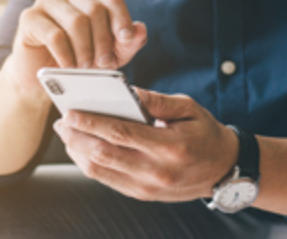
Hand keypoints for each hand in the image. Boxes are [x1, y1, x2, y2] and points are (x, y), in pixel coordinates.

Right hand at [3, 0, 147, 101]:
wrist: (42, 76)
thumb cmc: (78, 59)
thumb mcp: (110, 54)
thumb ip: (128, 43)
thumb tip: (140, 29)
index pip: (112, 0)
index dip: (121, 21)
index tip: (125, 41)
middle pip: (94, 9)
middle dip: (103, 41)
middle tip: (103, 63)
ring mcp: (45, 1)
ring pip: (76, 21)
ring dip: (85, 49)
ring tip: (85, 66)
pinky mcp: (28, 17)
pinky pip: (54, 34)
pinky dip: (66, 55)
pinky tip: (68, 66)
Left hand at [52, 89, 239, 201]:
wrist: (224, 170)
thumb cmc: (204, 133)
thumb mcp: (188, 108)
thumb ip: (156, 100)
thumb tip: (126, 91)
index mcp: (170, 147)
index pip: (120, 134)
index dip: (91, 123)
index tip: (70, 112)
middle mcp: (157, 172)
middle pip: (104, 154)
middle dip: (77, 137)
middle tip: (62, 121)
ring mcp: (148, 188)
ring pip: (101, 171)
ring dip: (77, 152)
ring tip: (66, 133)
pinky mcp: (142, 195)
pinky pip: (107, 180)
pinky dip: (89, 164)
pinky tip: (81, 148)